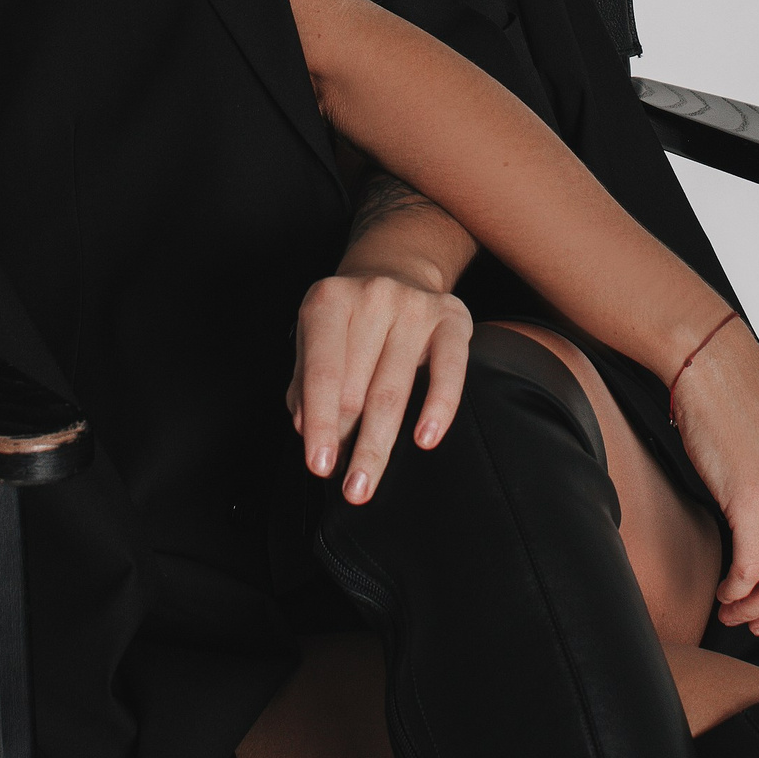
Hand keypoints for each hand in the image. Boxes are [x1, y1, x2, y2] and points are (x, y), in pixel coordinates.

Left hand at [287, 266, 472, 504]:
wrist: (397, 269)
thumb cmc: (350, 320)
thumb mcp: (317, 339)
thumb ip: (305, 383)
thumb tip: (309, 430)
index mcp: (329, 300)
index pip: (322, 370)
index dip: (321, 421)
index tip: (319, 464)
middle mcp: (372, 296)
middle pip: (358, 386)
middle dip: (352, 442)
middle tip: (350, 488)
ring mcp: (414, 305)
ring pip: (395, 388)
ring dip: (380, 442)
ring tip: (369, 481)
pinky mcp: (453, 317)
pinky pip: (450, 369)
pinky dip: (438, 407)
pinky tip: (426, 438)